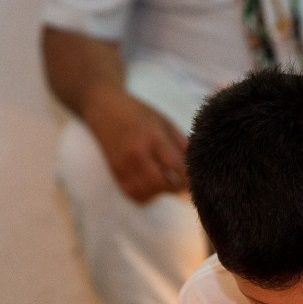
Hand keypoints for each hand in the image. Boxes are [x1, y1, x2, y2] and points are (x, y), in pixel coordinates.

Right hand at [82, 84, 186, 202]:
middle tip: (182, 182)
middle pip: (161, 184)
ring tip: (166, 182)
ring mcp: (123, 165)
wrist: (103, 108)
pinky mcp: (115, 173)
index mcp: (152, 137)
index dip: (189, 177)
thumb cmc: (138, 113)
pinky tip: (151, 185)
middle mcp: (136, 153)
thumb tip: (199, 165)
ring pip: (147, 193)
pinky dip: (146, 195)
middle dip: (176, 187)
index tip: (196, 178)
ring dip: (160, 192)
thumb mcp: (164, 121)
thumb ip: (181, 143)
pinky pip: (134, 194)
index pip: (176, 166)